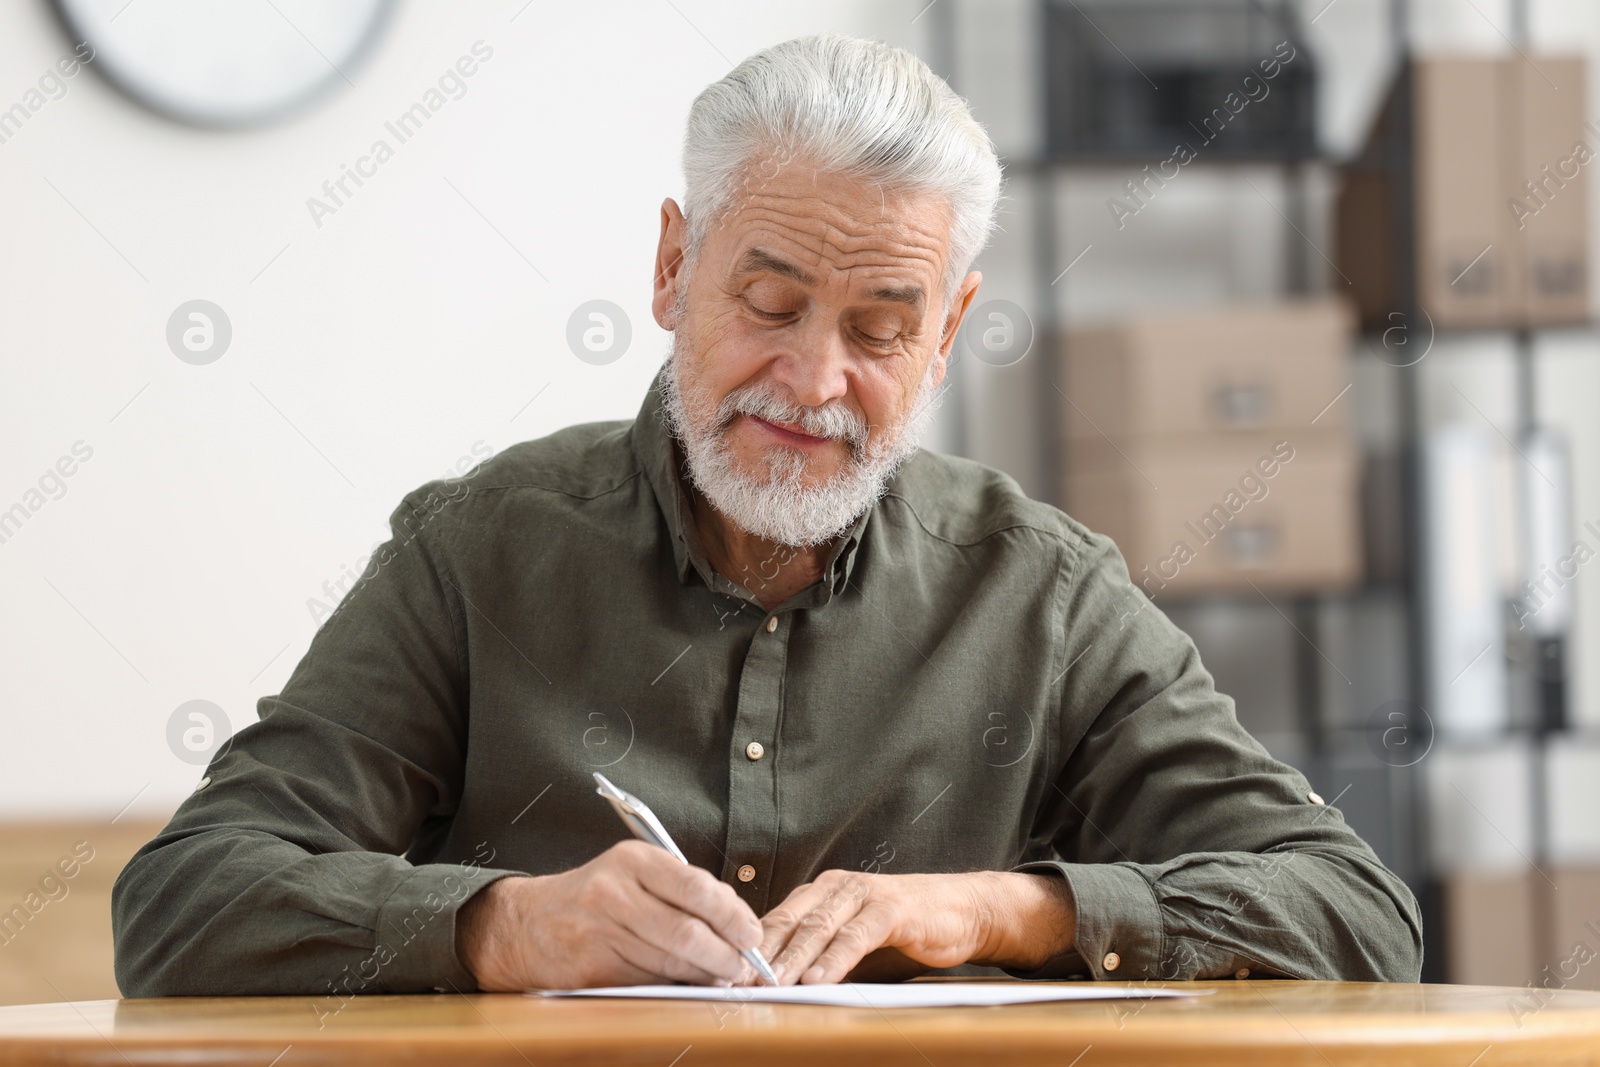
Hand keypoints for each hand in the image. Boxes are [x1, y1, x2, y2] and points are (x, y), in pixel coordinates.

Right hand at [457, 840, 762, 989]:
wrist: (528, 925)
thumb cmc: (595, 898)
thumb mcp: (634, 874)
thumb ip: (682, 891)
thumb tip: (737, 922)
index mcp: (633, 860)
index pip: (696, 887)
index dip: (732, 915)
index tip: (752, 933)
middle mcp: (615, 892)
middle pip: (688, 932)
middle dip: (726, 954)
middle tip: (744, 966)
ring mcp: (601, 931)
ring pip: (672, 961)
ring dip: (706, 975)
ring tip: (723, 977)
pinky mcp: (593, 968)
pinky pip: (650, 980)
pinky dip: (677, 985)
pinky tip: (688, 983)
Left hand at [754, 870, 1076, 984]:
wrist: (961, 910)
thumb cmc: (902, 929)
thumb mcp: (851, 940)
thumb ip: (817, 953)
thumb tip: (770, 982)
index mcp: (819, 893)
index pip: (773, 920)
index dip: (747, 948)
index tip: (723, 975)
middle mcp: (835, 888)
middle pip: (788, 922)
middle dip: (760, 955)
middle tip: (736, 982)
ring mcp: (862, 895)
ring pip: (817, 927)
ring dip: (792, 959)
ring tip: (772, 984)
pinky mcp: (890, 909)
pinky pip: (855, 936)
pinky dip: (834, 958)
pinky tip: (818, 978)